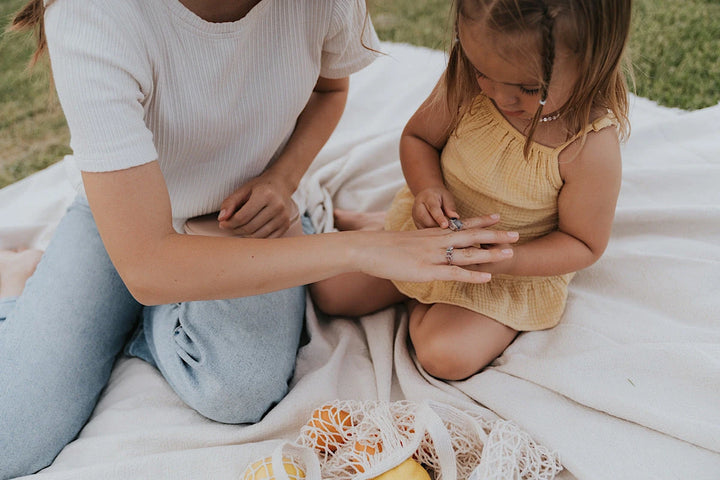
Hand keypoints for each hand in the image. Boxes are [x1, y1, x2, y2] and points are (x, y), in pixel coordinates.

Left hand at [217, 173, 296, 237]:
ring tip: (238, 229)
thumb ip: (230, 203)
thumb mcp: (243, 190)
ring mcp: (283, 217)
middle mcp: (277, 206)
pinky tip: (250, 232)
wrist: (281, 185)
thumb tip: (221, 219)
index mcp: (265, 194)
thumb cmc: (259, 187)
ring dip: (244, 235)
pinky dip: (256, 238)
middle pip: (250, 227)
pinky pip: (267, 239)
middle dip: (235, 230)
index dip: (229, 223)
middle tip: (228, 227)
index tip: (222, 223)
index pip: (242, 217)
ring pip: (258, 235)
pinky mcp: (286, 225)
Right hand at [357, 214, 517, 283]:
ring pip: (468, 253)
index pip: (462, 225)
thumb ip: (422, 244)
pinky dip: (472, 275)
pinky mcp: (427, 270)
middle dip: (496, 236)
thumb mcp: (407, 242)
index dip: (481, 222)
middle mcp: (437, 241)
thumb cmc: (383, 247)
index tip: (498, 217)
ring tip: (510, 254)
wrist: (367, 249)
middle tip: (517, 234)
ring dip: (490, 254)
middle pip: (472, 237)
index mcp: (433, 233)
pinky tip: (487, 278)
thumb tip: (429, 249)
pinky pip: (454, 272)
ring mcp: (433, 256)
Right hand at [412, 187, 458, 228]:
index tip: (446, 225)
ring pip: (424, 227)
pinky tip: (438, 230)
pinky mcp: (415, 222)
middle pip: (427, 220)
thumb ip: (450, 207)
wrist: (427, 194)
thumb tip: (455, 217)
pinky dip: (431, 232)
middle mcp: (418, 206)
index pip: (433, 209)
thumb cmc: (438, 196)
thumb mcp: (447, 197)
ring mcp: (415, 215)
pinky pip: (423, 230)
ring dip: (435, 230)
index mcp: (427, 197)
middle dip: (438, 226)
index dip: (439, 218)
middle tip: (448, 228)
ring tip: (443, 228)